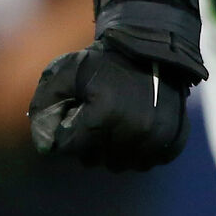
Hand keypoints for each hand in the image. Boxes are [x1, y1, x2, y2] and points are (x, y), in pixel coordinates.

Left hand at [28, 0, 205, 170]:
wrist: (151, 49)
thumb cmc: (104, 62)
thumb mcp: (65, 71)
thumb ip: (44, 103)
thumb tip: (43, 144)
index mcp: (105, 115)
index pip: (68, 148)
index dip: (66, 130)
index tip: (75, 113)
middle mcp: (133, 132)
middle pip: (93, 160)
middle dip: (87, 141)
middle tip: (95, 113)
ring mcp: (155, 140)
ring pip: (119, 165)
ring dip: (112, 149)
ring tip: (115, 120)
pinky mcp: (171, 143)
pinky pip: (145, 163)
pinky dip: (136, 150)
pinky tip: (134, 127)